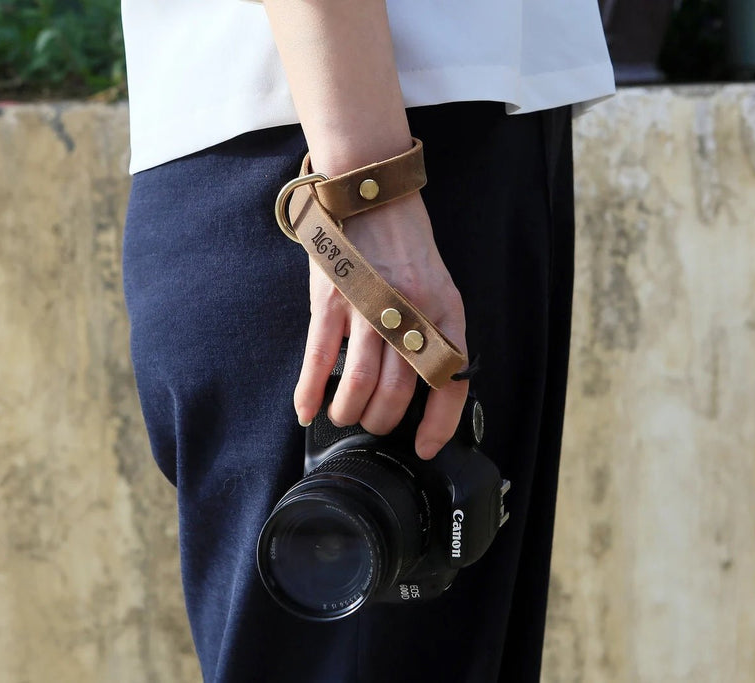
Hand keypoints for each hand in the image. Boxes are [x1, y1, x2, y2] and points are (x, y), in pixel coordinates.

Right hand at [292, 192, 467, 459]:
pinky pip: (319, 359)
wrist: (373, 195)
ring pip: (362, 384)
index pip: (448, 382)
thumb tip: (422, 383)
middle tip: (373, 425)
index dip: (438, 424)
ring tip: (344, 416)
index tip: (425, 447)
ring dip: (349, 412)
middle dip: (383, 422)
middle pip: (399, 391)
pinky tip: (306, 410)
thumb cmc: (405, 247)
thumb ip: (432, 331)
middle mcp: (410, 313)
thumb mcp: (436, 288)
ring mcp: (368, 306)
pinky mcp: (331, 299)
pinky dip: (311, 392)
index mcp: (445, 313)